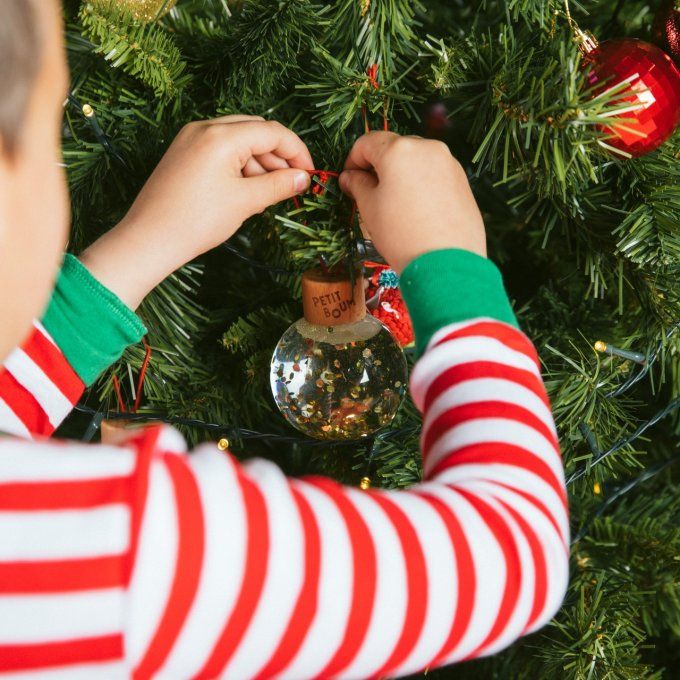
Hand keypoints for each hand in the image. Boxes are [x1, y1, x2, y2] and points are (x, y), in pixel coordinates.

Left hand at [79, 115, 313, 308]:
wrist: (149, 239)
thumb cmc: (197, 221)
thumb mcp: (245, 202)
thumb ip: (279, 185)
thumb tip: (304, 178)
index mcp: (221, 135)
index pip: (272, 132)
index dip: (297, 152)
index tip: (310, 175)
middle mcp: (205, 128)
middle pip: (256, 131)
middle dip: (278, 157)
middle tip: (292, 185)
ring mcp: (191, 139)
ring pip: (238, 141)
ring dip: (259, 164)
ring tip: (266, 195)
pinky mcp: (183, 154)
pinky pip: (221, 151)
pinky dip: (239, 167)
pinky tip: (245, 192)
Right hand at [339, 131, 485, 273]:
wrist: (445, 264)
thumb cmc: (402, 235)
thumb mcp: (370, 208)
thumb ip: (357, 185)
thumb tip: (350, 177)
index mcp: (399, 150)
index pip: (367, 142)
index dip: (353, 160)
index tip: (349, 179)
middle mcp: (427, 148)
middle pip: (394, 148)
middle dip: (379, 166)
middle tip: (369, 192)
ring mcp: (448, 163)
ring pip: (416, 161)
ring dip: (401, 175)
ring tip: (394, 204)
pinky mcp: (462, 181)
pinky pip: (434, 174)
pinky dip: (421, 184)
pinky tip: (416, 210)